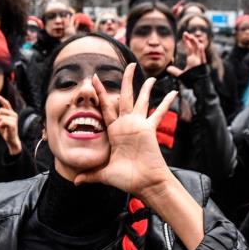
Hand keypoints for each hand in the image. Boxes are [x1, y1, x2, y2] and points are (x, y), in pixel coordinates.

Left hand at [0, 95, 21, 154]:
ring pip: (1, 116)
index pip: (6, 104)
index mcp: (10, 112)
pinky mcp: (13, 123)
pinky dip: (0, 125)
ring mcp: (14, 118)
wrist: (10, 139)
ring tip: (3, 126)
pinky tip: (3, 128)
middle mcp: (13, 114)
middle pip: (1, 110)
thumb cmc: (4, 130)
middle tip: (0, 123)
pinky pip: (2, 121)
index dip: (2, 99)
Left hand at [74, 63, 176, 197]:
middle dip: (126, 81)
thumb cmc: (127, 179)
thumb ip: (90, 174)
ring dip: (145, 88)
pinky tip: (173, 92)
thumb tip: (75, 182)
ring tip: (150, 76)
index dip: (100, 92)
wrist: (144, 184)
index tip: (93, 78)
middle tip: (128, 65)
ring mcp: (139, 126)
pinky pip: (159, 113)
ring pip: (142, 101)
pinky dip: (166, 102)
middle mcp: (127, 125)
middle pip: (125, 97)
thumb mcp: (104, 174)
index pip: (106, 107)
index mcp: (115, 132)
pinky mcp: (149, 129)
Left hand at [166, 32, 206, 76]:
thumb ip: (175, 71)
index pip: (190, 47)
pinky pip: (203, 56)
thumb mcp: (181, 75)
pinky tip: (199, 44)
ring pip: (199, 49)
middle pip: (194, 46)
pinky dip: (201, 51)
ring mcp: (200, 61)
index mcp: (192, 59)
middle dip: (190, 39)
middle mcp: (196, 58)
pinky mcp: (202, 65)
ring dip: (195, 42)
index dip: (187, 41)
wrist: (199, 85)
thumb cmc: (191, 80)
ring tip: (190, 36)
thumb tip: (167, 68)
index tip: (184, 35)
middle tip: (185, 33)